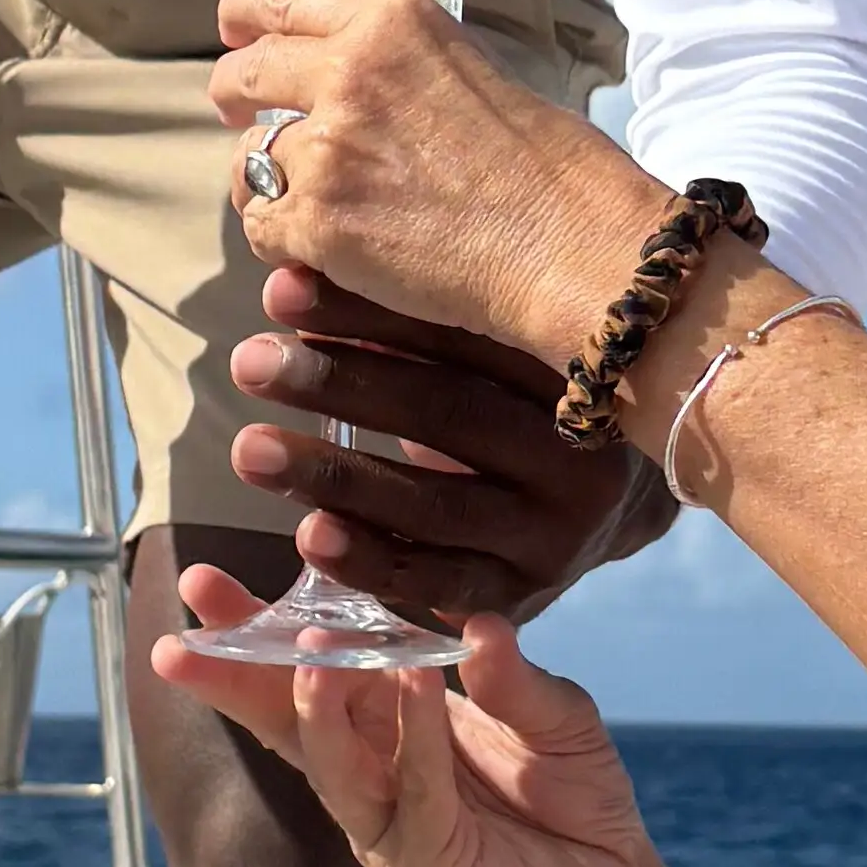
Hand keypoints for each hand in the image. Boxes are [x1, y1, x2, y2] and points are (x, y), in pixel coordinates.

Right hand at [154, 606, 675, 866]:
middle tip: (188, 620)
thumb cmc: (573, 793)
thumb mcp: (553, 712)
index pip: (311, 665)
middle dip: (236, 667)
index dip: (260, 627)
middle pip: (287, 714)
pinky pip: (415, 788)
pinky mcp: (432, 858)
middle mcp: (374, 769)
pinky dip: (413, 733)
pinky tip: (412, 679)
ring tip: (305, 647)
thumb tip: (480, 625)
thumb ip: (512, 673)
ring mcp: (393, 819)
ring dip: (314, 702)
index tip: (206, 582)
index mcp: (388, 720)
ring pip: (331, 761)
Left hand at [216, 0, 656, 362]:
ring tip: (313, 204)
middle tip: (247, 118)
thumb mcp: (473, 69)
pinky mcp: (318, 221)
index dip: (241, 19)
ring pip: (249, 158)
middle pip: (243, 73)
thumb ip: (400, 64)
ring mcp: (327, 148)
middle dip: (234, 96)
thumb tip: (355, 84)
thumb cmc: (548, 169)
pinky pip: (261, 224)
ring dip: (270, 181)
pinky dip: (283, 241)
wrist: (569, 244)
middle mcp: (350, 71)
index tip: (236, 35)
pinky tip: (324, 249)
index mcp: (392, 21)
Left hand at [225, 263, 665, 626]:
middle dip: (342, 386)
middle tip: (251, 364)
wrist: (615, 499)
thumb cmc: (529, 396)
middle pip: (453, 415)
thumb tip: (299, 269)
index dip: (370, 310)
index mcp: (581, 369)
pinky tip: (307, 538)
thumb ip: (422, 314)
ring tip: (250, 452)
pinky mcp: (521, 597)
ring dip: (337, 478)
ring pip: (437, 506)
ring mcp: (555, 537)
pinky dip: (370, 562)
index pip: (468, 333)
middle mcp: (581, 455)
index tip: (281, 291)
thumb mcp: (500, 346)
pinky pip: (439, 582)